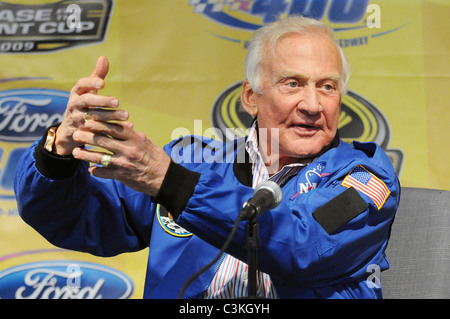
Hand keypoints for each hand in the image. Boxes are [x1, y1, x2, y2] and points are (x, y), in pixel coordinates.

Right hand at [54, 56, 125, 154]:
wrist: (70, 131)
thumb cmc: (83, 105)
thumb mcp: (87, 91)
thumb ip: (96, 76)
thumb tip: (104, 58)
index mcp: (76, 93)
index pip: (81, 85)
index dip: (90, 83)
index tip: (102, 83)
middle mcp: (74, 105)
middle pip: (86, 102)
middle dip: (101, 101)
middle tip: (117, 101)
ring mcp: (78, 120)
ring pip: (94, 117)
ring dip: (111, 116)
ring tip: (127, 114)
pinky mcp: (84, 134)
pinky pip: (100, 131)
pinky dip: (114, 129)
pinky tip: (129, 126)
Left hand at [65, 57, 170, 196]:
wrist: (165, 179)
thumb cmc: (157, 158)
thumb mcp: (147, 142)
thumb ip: (133, 135)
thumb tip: (122, 125)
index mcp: (136, 138)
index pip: (114, 128)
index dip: (99, 123)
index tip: (88, 119)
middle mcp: (129, 150)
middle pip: (103, 140)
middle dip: (87, 136)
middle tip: (76, 133)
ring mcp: (125, 163)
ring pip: (100, 157)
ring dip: (85, 155)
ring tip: (75, 152)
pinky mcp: (122, 176)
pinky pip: (104, 173)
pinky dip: (96, 171)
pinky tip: (90, 169)